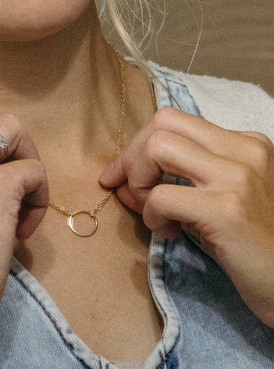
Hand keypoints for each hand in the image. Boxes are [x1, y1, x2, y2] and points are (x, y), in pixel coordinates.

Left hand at [99, 107, 273, 325]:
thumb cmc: (248, 248)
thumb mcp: (217, 202)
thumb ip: (180, 182)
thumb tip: (120, 177)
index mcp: (245, 144)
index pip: (175, 120)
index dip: (139, 147)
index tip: (124, 178)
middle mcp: (245, 151)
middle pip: (163, 123)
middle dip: (132, 158)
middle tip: (132, 194)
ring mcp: (237, 178)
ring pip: (158, 148)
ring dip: (140, 183)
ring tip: (155, 214)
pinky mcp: (226, 210)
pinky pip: (162, 197)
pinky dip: (151, 216)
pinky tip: (170, 234)